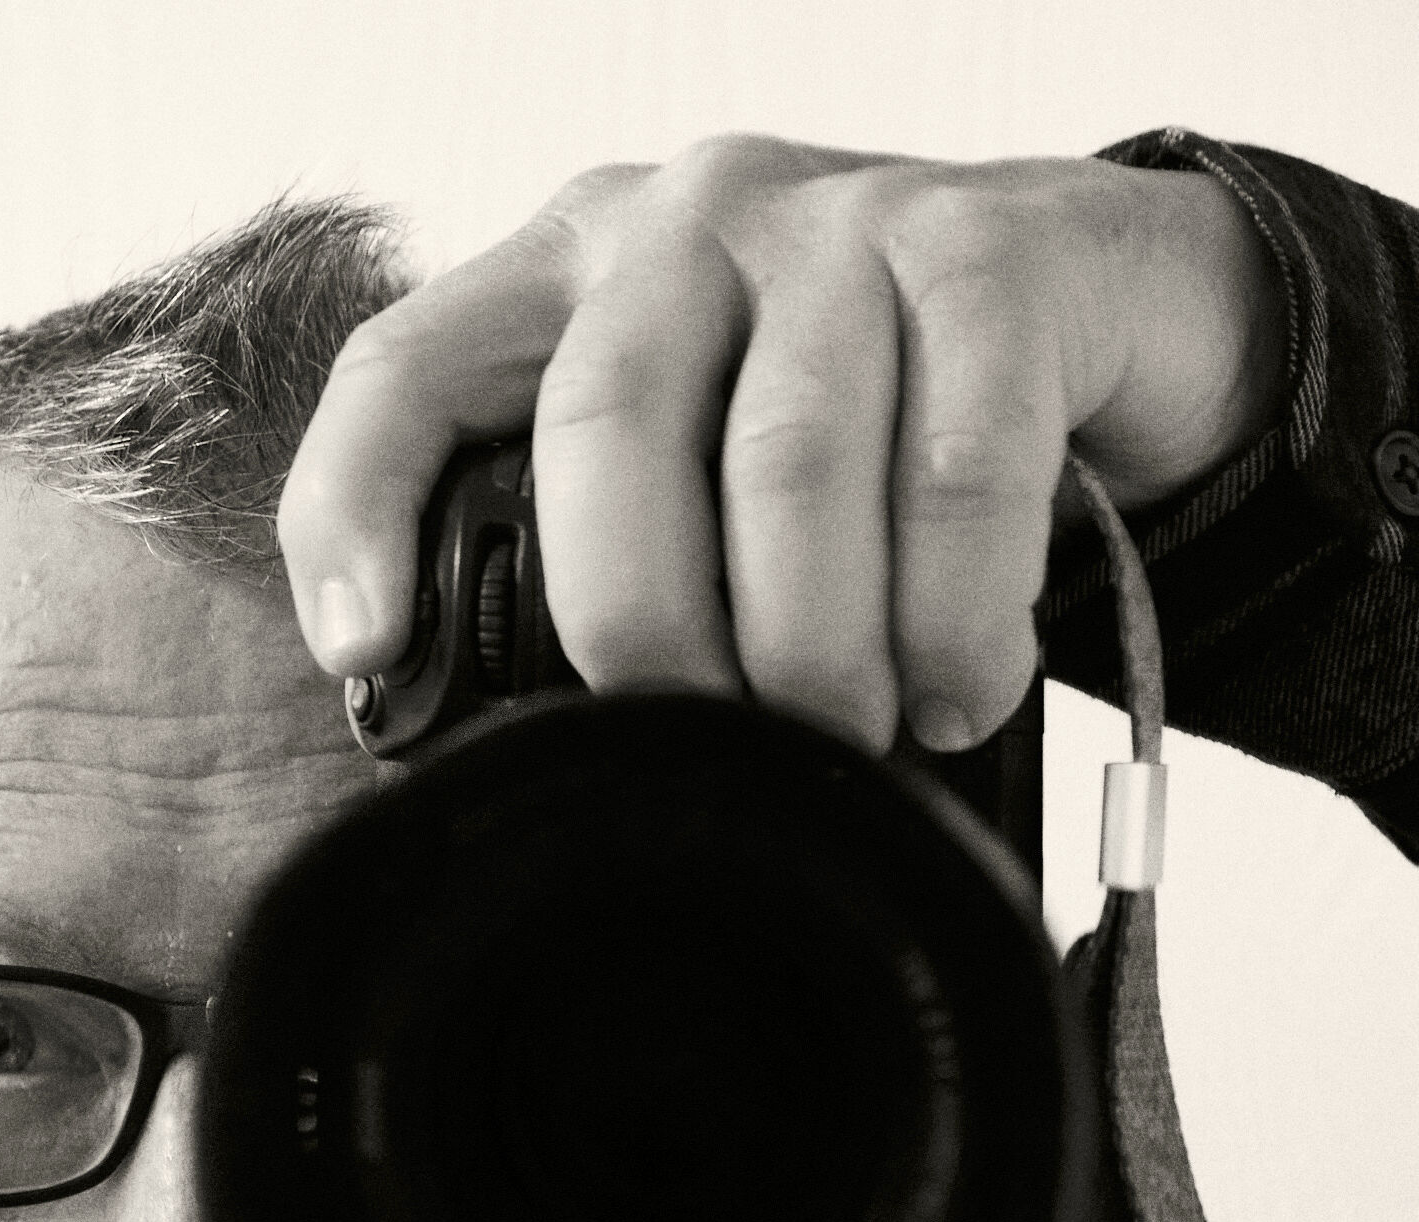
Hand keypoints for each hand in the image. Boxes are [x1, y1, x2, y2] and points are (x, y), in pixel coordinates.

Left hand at [277, 140, 1285, 753]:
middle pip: (606, 429)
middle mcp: (688, 222)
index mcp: (573, 274)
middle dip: (642, 624)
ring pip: (786, 462)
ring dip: (813, 648)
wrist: (1114, 304)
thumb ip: (612, 548)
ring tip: (848, 738)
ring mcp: (841, 219)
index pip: (407, 367)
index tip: (362, 652)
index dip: (356, 509)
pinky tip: (953, 690)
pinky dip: (953, 616)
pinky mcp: (996, 249)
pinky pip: (956, 468)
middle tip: (694, 744)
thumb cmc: (870, 418)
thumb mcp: (705, 464)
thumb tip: (530, 754)